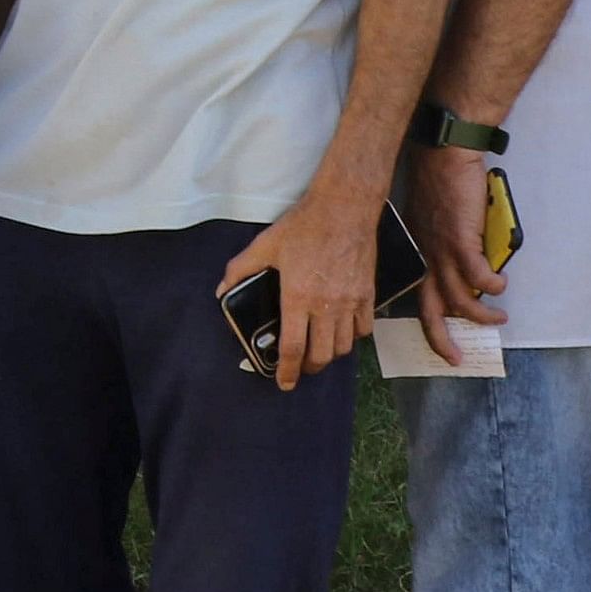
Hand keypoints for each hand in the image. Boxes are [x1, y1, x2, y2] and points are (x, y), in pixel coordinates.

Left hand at [219, 182, 377, 389]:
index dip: (287, 371)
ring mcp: (351, 302)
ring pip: (344, 346)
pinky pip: (364, 329)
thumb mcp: (265, 245)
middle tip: (301, 368)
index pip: (292, 348)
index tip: (284, 383)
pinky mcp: (369, 295)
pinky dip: (354, 337)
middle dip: (309, 368)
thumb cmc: (303, 226)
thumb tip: (221, 290)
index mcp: (297, 298)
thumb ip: (240, 270)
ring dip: (330, 355)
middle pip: (321, 355)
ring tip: (320, 351)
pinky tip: (343, 332)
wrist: (345, 207)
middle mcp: (326, 307)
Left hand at [400, 143, 504, 363]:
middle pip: (429, 308)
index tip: (439, 342)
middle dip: (441, 339)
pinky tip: (502, 288)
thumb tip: (466, 267)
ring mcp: (442, 250)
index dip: (428, 323)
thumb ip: (444, 246)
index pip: (417, 297)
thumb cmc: (441, 184)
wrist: (444, 155)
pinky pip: (478, 274)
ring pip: (459, 296)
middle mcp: (426, 257)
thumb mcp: (433, 222)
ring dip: (481, 314)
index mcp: (418, 254)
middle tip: (457, 359)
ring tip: (500, 318)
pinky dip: (491, 286)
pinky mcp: (461, 239)